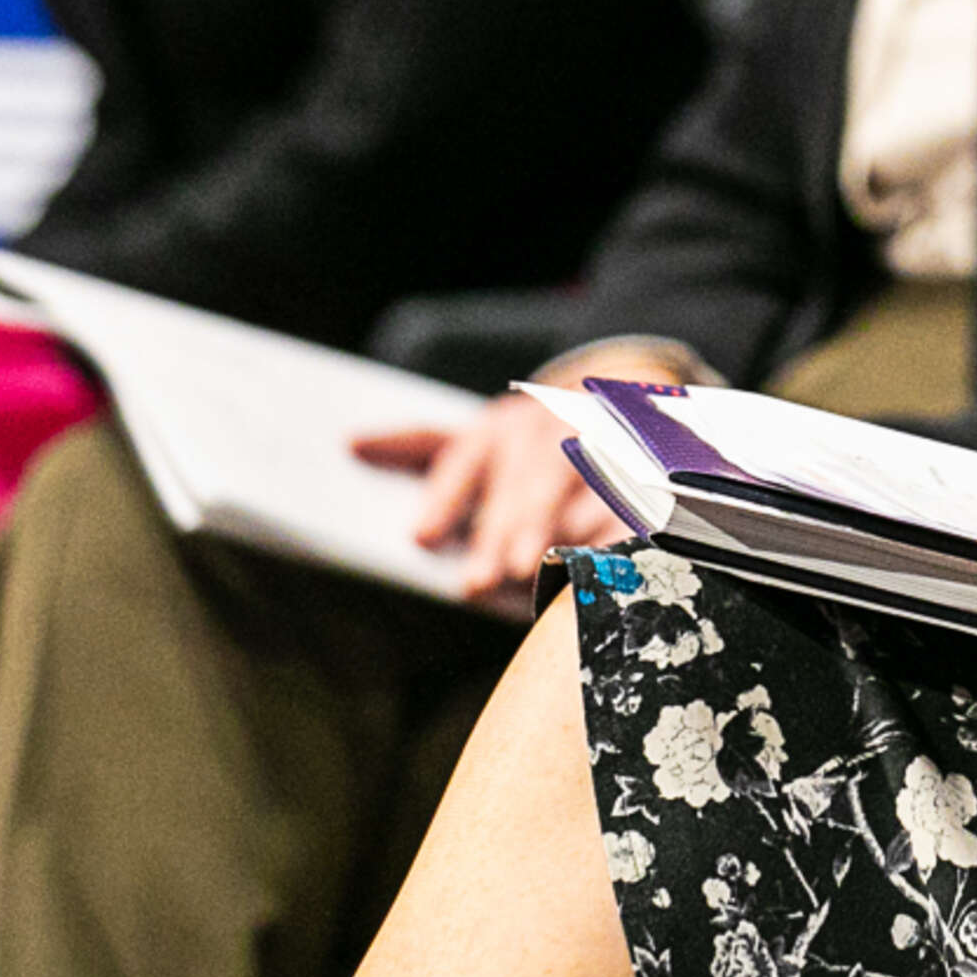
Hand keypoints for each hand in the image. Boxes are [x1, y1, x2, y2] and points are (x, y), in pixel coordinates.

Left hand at [353, 347, 687, 605]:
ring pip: (571, 483)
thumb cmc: (523, 439)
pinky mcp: (630, 459)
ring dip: (553, 525)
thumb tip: (346, 444)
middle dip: (502, 531)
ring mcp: (590, 443)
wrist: (613, 395)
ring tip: (535, 570)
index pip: (464, 458)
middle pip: (519, 482)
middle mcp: (542, 433)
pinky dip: (614, 520)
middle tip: (480, 582)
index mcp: (495, 430)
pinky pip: (623, 489)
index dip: (445, 496)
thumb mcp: (472, 434)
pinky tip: (603, 554)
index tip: (422, 537)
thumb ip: (415, 445)